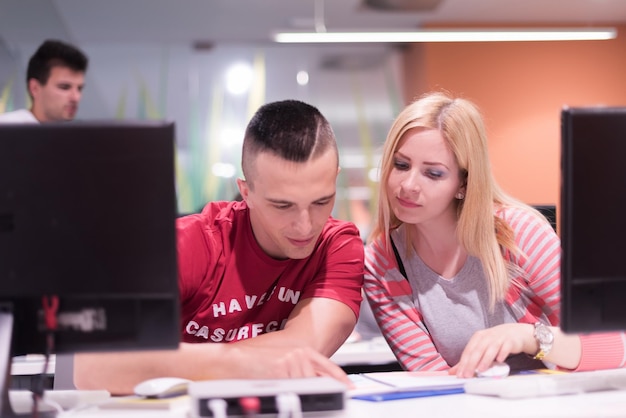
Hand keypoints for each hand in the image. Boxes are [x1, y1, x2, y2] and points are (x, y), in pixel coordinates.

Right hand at [235, 345, 352, 386]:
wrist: (232, 359)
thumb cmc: (253, 361)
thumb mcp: (282, 360)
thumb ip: (300, 370)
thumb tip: (315, 381)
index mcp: (302, 351)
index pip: (329, 367)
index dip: (340, 380)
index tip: (349, 388)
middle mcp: (299, 354)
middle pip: (318, 380)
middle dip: (318, 391)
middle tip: (322, 401)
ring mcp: (290, 362)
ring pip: (307, 387)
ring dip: (301, 395)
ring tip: (290, 395)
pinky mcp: (280, 371)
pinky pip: (293, 389)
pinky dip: (290, 395)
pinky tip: (283, 395)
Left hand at [449, 323, 534, 377]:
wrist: (514, 333)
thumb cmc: (495, 341)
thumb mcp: (481, 348)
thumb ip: (469, 360)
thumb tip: (454, 372)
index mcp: (478, 338)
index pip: (468, 351)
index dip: (463, 363)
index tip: (460, 374)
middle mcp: (487, 337)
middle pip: (477, 350)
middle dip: (471, 363)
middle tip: (467, 375)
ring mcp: (498, 338)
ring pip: (490, 349)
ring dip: (485, 359)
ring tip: (481, 370)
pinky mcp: (510, 341)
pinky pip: (505, 347)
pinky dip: (502, 353)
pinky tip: (500, 360)